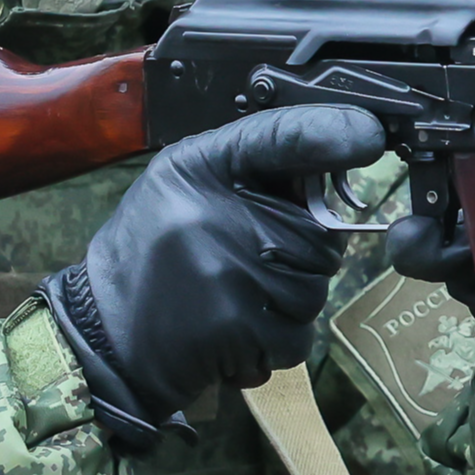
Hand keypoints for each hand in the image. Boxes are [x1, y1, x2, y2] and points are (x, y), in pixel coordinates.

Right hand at [43, 105, 388, 452]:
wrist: (103, 336)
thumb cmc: (152, 257)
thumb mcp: (184, 186)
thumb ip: (254, 168)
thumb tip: (339, 157)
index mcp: (199, 167)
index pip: (283, 135)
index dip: (333, 131)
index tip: (371, 136)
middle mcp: (214, 211)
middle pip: (320, 233)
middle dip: (301, 257)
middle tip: (244, 266)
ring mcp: (228, 270)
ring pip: (314, 287)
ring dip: (287, 304)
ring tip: (231, 300)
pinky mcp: (237, 325)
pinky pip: (298, 334)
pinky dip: (275, 342)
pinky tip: (233, 333)